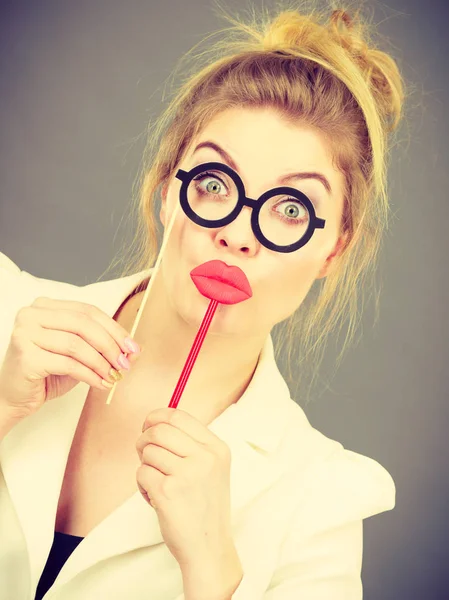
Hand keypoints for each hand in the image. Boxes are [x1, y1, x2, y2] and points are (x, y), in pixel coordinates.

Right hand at [0, 297, 138, 416]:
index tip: (133, 347)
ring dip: (101, 363)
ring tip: (113, 376)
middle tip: (125, 363)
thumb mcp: (78, 354)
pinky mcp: (25, 356)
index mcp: (45, 306)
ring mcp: (25, 333)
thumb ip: (101, 346)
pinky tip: (100, 384)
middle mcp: (32, 314)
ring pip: (76, 344)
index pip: (88, 311)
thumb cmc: (47, 373)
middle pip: (83, 324)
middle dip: (110, 345)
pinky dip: (90, 375)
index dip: (114, 328)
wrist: (13, 397)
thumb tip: (134, 349)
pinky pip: (68, 364)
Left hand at [136, 407, 234, 569]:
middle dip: (144, 439)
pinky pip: (141, 473)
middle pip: (159, 430)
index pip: (178, 416)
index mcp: (217, 448)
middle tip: (143, 453)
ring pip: (147, 452)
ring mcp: (187, 474)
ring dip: (145, 466)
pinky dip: (142, 485)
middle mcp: (205, 458)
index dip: (156, 417)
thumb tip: (155, 422)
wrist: (209, 548)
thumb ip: (190, 444)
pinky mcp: (168, 491)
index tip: (147, 425)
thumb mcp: (212, 468)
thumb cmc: (205, 507)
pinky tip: (155, 497)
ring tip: (157, 483)